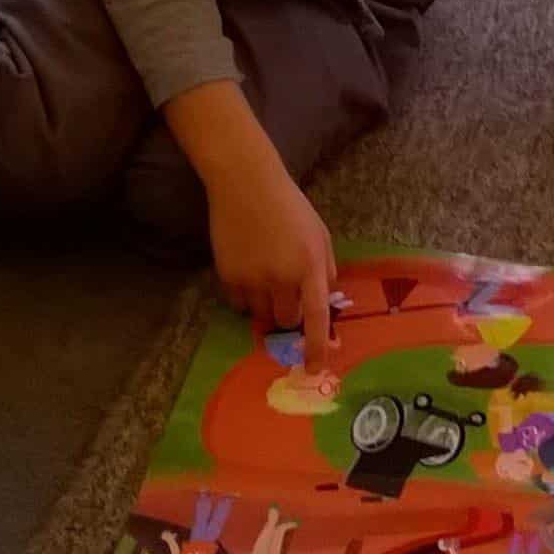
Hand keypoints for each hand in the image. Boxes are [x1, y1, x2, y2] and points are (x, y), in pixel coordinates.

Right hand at [163, 79, 336, 367]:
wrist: (246, 184)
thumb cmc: (290, 208)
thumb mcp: (320, 235)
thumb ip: (325, 270)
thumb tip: (325, 304)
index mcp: (309, 266)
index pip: (316, 318)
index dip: (315, 348)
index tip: (314, 369)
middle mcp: (282, 277)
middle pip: (286, 321)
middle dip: (289, 316)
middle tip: (286, 296)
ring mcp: (252, 278)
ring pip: (261, 315)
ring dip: (267, 307)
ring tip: (266, 279)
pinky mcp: (228, 275)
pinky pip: (239, 304)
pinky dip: (245, 298)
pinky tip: (248, 272)